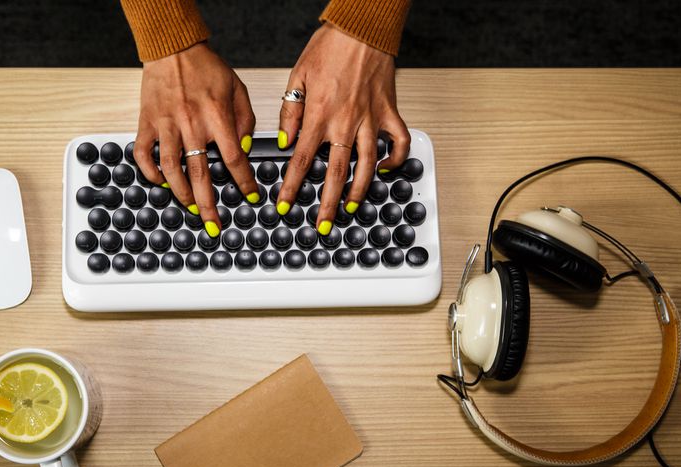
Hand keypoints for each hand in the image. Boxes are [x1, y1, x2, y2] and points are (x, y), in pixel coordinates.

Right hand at [133, 43, 257, 236]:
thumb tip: (243, 151)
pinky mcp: (147, 123)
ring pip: (172, 170)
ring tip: (191, 208)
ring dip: (182, 194)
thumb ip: (245, 121)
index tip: (250, 195)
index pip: (234, 159)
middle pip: (200, 175)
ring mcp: (166, 125)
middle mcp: (191, 124)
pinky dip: (151, 172)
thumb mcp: (237, 89)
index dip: (243, 181)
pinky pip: (144, 154)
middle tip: (213, 225)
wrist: (173, 48)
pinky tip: (161, 181)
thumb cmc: (207, 68)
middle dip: (209, 205)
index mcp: (216, 116)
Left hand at [277, 23, 410, 234]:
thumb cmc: (329, 47)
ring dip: (358, 190)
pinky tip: (385, 169)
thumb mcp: (297, 77)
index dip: (291, 187)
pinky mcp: (390, 112)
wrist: (362, 29)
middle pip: (334, 173)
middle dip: (326, 203)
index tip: (285, 205)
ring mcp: (371, 120)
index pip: (300, 160)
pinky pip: (397, 142)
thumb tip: (283, 142)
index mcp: (319, 115)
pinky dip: (394, 158)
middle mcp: (346, 123)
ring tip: (350, 208)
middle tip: (322, 225)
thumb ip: (290, 113)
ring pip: (366, 165)